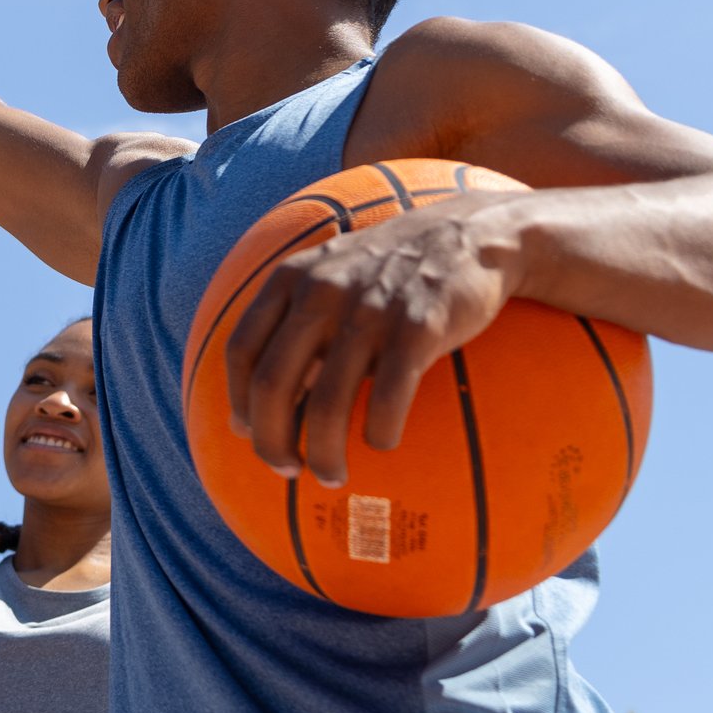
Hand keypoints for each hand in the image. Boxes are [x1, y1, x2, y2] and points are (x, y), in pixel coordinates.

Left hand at [222, 195, 523, 486]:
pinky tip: (382, 443)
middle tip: (287, 472)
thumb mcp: (328, 280)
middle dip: (272, 441)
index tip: (249, 435)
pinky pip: (387, 399)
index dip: (238, 401)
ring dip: (324, 454)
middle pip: (273, 386)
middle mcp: (321, 292)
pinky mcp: (418, 327)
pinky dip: (379, 434)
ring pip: (326, 405)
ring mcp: (368, 309)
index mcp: (291, 279)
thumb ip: (289, 333)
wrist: (473, 235)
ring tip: (332, 477)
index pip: (240, 351)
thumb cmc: (391, 272)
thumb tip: (244, 417)